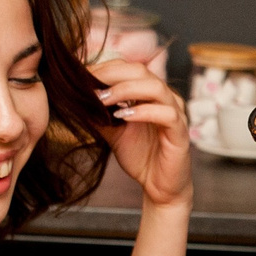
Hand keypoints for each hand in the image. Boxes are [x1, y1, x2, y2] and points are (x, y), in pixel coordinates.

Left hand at [90, 58, 190, 208]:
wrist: (159, 187)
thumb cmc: (140, 156)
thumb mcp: (112, 131)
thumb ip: (99, 114)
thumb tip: (75, 98)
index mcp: (149, 93)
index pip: (128, 69)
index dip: (105, 68)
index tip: (80, 75)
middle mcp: (165, 98)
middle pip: (141, 71)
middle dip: (111, 74)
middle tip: (88, 83)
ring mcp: (176, 113)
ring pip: (155, 88)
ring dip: (126, 90)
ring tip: (103, 99)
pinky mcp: (181, 132)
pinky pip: (167, 114)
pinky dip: (144, 112)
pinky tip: (124, 117)